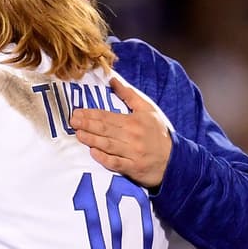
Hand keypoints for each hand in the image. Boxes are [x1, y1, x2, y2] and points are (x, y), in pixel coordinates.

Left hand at [69, 74, 172, 188]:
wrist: (174, 159)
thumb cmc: (158, 133)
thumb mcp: (148, 110)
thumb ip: (129, 95)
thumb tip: (112, 80)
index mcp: (134, 121)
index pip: (108, 116)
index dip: (91, 114)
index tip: (77, 112)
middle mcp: (132, 137)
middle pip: (105, 129)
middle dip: (87, 124)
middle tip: (72, 121)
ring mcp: (132, 153)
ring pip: (108, 145)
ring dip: (91, 140)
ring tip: (78, 134)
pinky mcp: (133, 168)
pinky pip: (116, 163)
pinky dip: (104, 158)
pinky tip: (93, 153)